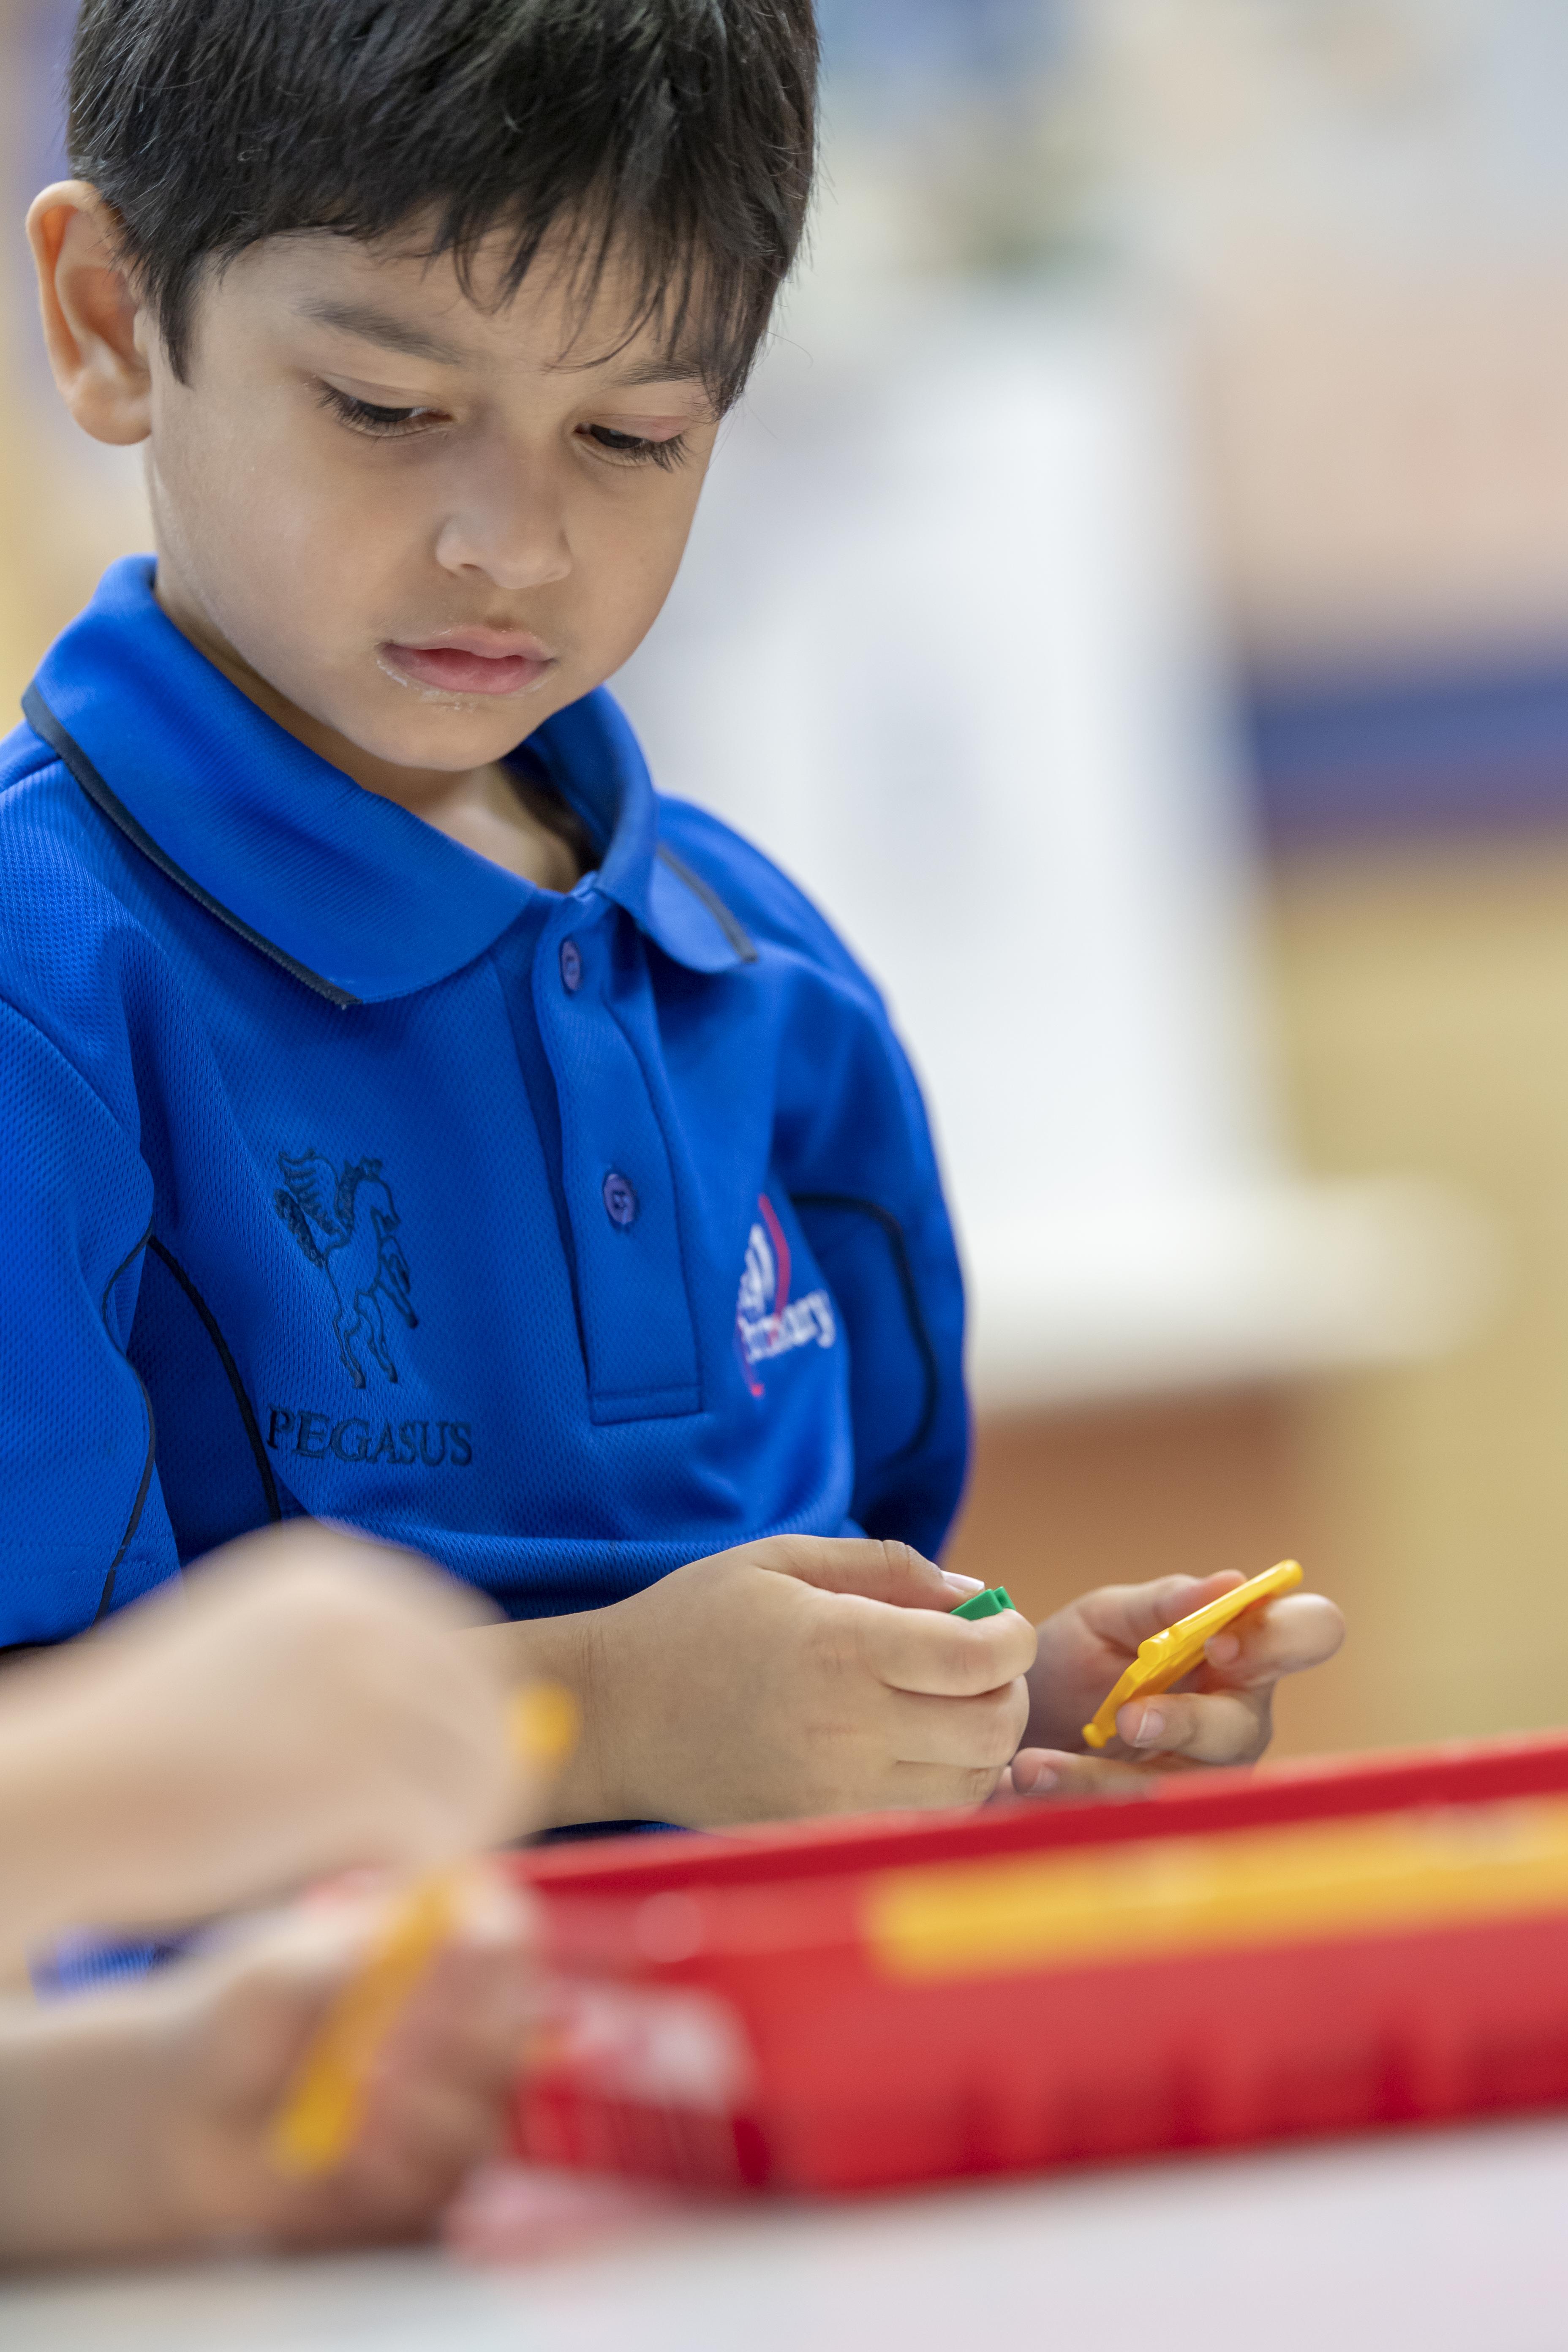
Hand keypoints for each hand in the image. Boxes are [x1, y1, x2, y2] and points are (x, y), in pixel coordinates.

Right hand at [0, 1524, 531, 1952]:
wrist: (53, 1799)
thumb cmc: (143, 1756)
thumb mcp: (260, 1674)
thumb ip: (353, 1686)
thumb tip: (487, 1732)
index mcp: (335, 1574)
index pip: (463, 1649)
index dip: (477, 1726)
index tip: (470, 1787)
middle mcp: (360, 1613)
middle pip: (484, 1708)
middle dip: (482, 1784)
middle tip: (455, 1852)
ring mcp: (361, 1689)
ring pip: (475, 1773)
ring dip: (459, 1833)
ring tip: (405, 1879)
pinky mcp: (354, 1774)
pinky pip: (444, 1832)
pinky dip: (433, 1874)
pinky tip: (390, 1899)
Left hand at [0, 1868, 532, 2259]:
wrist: (185, 2117)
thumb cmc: (235, 2019)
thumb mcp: (275, 1973)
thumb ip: (343, 1960)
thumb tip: (399, 1950)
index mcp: (438, 1949)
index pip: (508, 1937)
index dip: (497, 1949)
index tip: (454, 1955)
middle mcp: (460, 2024)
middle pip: (517, 2031)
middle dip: (461, 2040)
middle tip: (384, 2049)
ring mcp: (446, 2104)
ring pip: (489, 2114)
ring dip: (429, 2110)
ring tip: (358, 2097)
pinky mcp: (423, 2175)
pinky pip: (446, 2184)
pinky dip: (401, 2168)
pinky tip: (349, 2152)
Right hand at [543, 1535, 1035, 1826]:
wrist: (612, 1716)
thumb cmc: (694, 1624)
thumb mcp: (782, 1559)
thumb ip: (884, 1567)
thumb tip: (971, 1593)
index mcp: (841, 1648)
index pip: (979, 1657)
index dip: (1011, 1637)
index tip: (998, 1624)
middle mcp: (848, 1729)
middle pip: (992, 1727)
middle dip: (1008, 1690)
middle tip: (982, 1666)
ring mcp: (837, 1795)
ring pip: (970, 1784)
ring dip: (981, 1744)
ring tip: (948, 1708)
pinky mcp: (821, 1834)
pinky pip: (922, 1820)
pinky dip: (941, 1788)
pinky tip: (913, 1752)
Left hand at [1010, 1571, 1344, 1798]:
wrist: (1018, 1722)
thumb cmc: (1080, 1660)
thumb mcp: (1107, 1619)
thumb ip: (1163, 1603)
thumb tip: (1231, 1581)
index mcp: (1243, 1655)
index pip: (1307, 1634)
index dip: (1279, 1639)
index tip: (1221, 1644)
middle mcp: (1237, 1720)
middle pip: (1241, 1729)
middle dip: (1186, 1725)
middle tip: (1129, 1718)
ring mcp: (1204, 1779)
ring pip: (1178, 1787)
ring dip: (1103, 1777)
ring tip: (1034, 1768)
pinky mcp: (1163, 1821)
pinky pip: (1127, 1817)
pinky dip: (1072, 1798)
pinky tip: (1029, 1779)